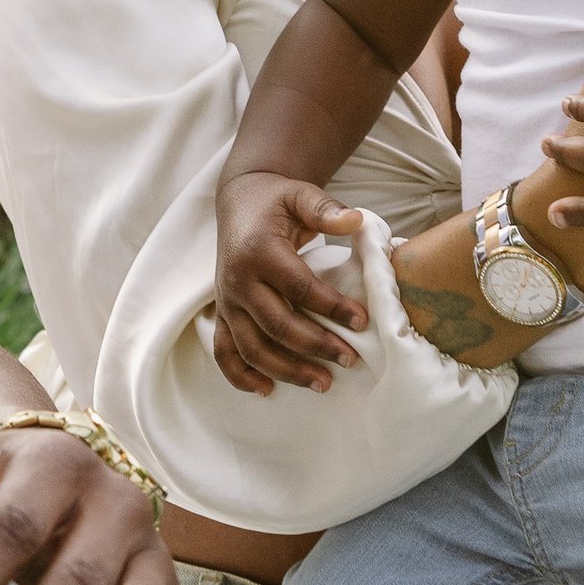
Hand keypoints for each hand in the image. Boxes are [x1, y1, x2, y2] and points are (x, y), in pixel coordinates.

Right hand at [214, 170, 370, 396]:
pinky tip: (267, 390)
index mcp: (259, 251)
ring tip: (322, 383)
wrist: (239, 202)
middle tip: (349, 359)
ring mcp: (227, 301)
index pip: (299, 287)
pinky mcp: (222, 313)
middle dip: (315, 347)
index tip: (361, 322)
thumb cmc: (276, 201)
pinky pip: (225, 352)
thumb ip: (326, 208)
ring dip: (286, 370)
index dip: (331, 307)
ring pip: (252, 347)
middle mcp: (238, 280)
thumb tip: (355, 221)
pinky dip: (241, 376)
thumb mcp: (301, 194)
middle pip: (277, 325)